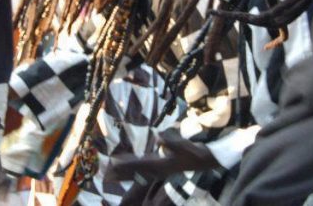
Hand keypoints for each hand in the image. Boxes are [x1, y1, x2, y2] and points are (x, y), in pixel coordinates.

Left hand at [104, 129, 219, 181]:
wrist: (206, 159)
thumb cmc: (195, 151)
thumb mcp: (184, 144)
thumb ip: (171, 140)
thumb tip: (158, 137)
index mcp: (161, 165)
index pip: (139, 165)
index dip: (125, 165)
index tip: (113, 166)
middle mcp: (159, 169)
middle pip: (136, 172)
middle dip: (122, 173)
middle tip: (106, 176)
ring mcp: (161, 169)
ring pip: (139, 172)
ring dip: (127, 172)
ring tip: (114, 172)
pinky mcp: (164, 166)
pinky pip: (145, 169)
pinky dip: (136, 168)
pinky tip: (131, 166)